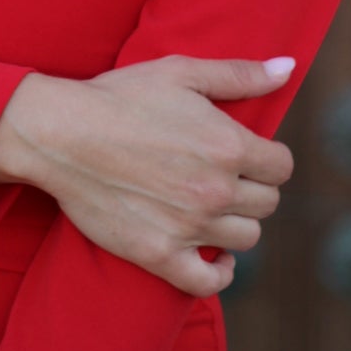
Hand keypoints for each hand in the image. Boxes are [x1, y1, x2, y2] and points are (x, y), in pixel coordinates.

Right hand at [0, 56, 294, 297]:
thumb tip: (287, 68)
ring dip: (236, 222)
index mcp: (228, 145)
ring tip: (214, 206)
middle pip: (267, 203)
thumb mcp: (181, 72)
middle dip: (253, 187)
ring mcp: (189, 227)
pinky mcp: (160, 255)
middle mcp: (215, 190)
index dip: (269, 158)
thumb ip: (239, 74)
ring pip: (245, 239)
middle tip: (226, 175)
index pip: (281, 166)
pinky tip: (216, 257)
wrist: (63, 134)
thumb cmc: (121, 96)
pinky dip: (220, 273)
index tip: (251, 154)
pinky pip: (209, 282)